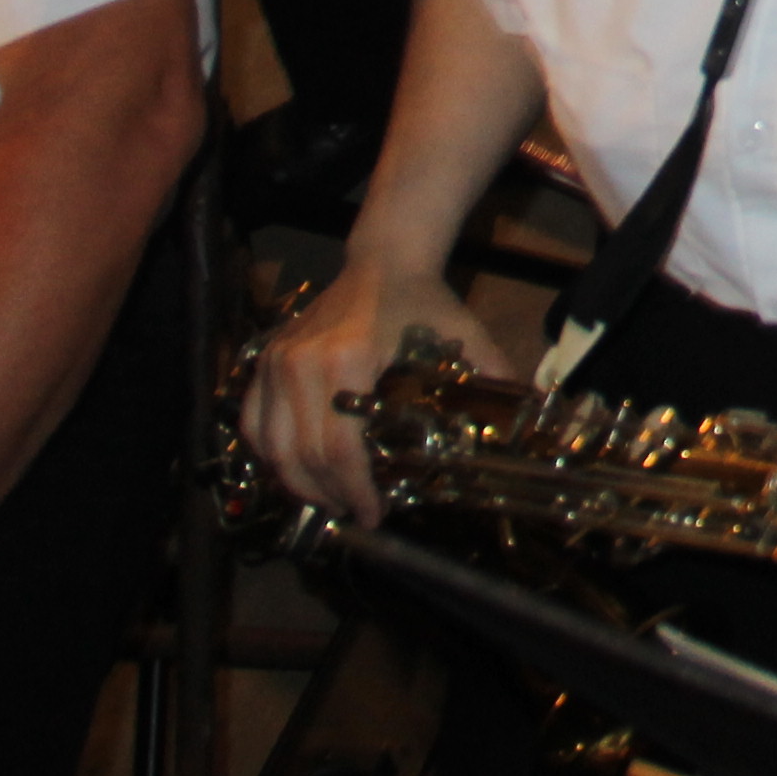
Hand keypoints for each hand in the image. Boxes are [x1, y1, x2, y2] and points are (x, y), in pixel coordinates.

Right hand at [240, 255, 513, 525]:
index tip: (373, 515)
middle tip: (356, 513)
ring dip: (298, 483)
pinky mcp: (265, 360)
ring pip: (272, 446)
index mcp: (346, 360)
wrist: (382, 260)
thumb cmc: (424, 301)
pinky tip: (296, 471)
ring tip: (330, 499)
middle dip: (329, 495)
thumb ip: (492, 381)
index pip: (340, 447)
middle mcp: (300, 363)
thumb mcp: (463, 338)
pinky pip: (253, 423)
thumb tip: (523, 427)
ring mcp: (276, 361)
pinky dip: (270, 455)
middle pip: (303, 454)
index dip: (354, 490)